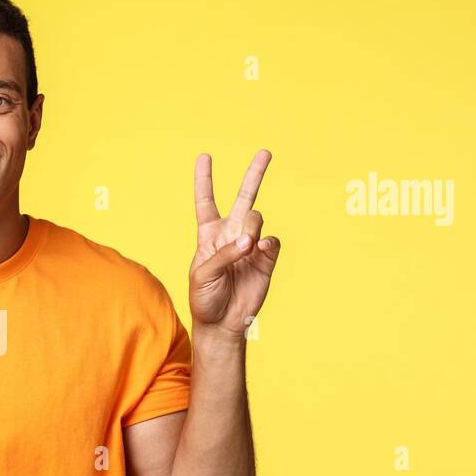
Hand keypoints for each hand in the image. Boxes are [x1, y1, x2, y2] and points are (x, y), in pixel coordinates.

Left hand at [188, 149, 281, 340]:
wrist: (222, 323)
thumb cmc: (205, 298)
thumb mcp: (202, 275)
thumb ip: (223, 254)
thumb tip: (249, 240)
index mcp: (208, 234)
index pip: (205, 201)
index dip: (204, 179)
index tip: (205, 156)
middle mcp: (231, 234)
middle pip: (244, 197)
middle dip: (255, 174)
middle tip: (265, 152)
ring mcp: (250, 245)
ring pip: (257, 218)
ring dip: (251, 226)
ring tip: (246, 245)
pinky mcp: (266, 258)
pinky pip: (272, 242)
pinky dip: (267, 242)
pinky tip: (260, 249)